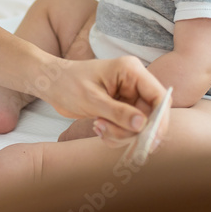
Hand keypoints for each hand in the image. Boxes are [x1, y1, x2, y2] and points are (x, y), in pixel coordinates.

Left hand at [37, 56, 167, 142]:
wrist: (51, 84)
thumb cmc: (67, 83)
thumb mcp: (91, 99)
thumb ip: (118, 113)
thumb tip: (143, 125)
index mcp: (131, 71)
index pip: (159, 96)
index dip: (160, 120)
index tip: (151, 140)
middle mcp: (134, 82)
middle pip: (150, 115)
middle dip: (132, 130)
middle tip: (108, 133)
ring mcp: (128, 96)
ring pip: (139, 125)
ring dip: (120, 134)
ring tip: (97, 127)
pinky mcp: (121, 108)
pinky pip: (128, 128)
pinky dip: (116, 134)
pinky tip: (98, 127)